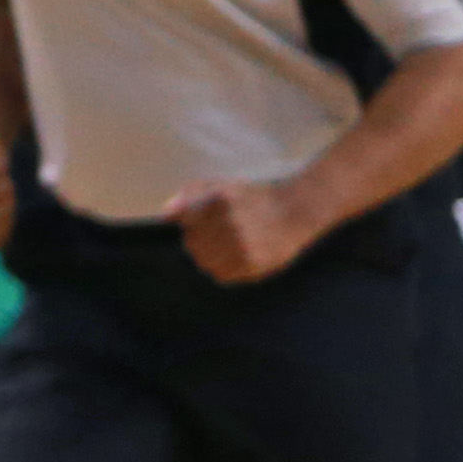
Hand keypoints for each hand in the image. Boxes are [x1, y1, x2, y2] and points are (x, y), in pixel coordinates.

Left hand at [167, 173, 314, 285]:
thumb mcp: (221, 185)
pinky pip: (222, 275)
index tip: (200, 224)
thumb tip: (167, 213)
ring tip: (227, 246)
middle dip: (199, 240)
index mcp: (220, 202)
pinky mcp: (253, 265)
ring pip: (205, 262)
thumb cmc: (254, 197)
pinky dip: (223, 269)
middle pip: (192, 244)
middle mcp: (230, 224)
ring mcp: (241, 246)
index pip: (185, 224)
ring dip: (209, 256)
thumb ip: (190, 194)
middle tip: (217, 235)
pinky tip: (235, 257)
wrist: (295, 211)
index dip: (190, 225)